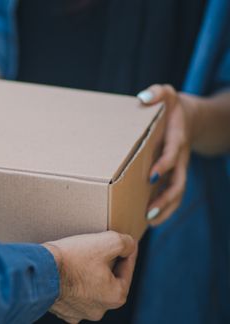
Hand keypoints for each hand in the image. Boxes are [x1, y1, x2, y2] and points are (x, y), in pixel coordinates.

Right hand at [43, 231, 137, 322]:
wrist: (39, 271)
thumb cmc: (72, 258)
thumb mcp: (107, 241)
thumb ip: (125, 242)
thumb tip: (129, 245)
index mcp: (116, 296)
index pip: (127, 268)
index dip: (126, 251)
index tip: (123, 241)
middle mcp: (100, 309)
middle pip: (109, 280)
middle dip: (106, 264)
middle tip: (98, 248)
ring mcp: (80, 312)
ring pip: (91, 288)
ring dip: (88, 275)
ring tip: (81, 258)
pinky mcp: (62, 310)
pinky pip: (72, 295)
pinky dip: (72, 285)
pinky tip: (67, 273)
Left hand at [137, 85, 199, 225]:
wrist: (190, 117)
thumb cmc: (172, 107)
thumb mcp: (166, 94)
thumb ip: (157, 93)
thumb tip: (143, 98)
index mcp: (177, 138)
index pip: (173, 154)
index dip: (165, 164)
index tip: (152, 175)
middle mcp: (180, 157)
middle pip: (178, 182)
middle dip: (165, 198)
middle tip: (149, 212)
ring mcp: (178, 168)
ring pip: (177, 192)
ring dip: (165, 208)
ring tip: (149, 221)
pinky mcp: (173, 175)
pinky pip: (172, 194)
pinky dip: (164, 207)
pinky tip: (149, 219)